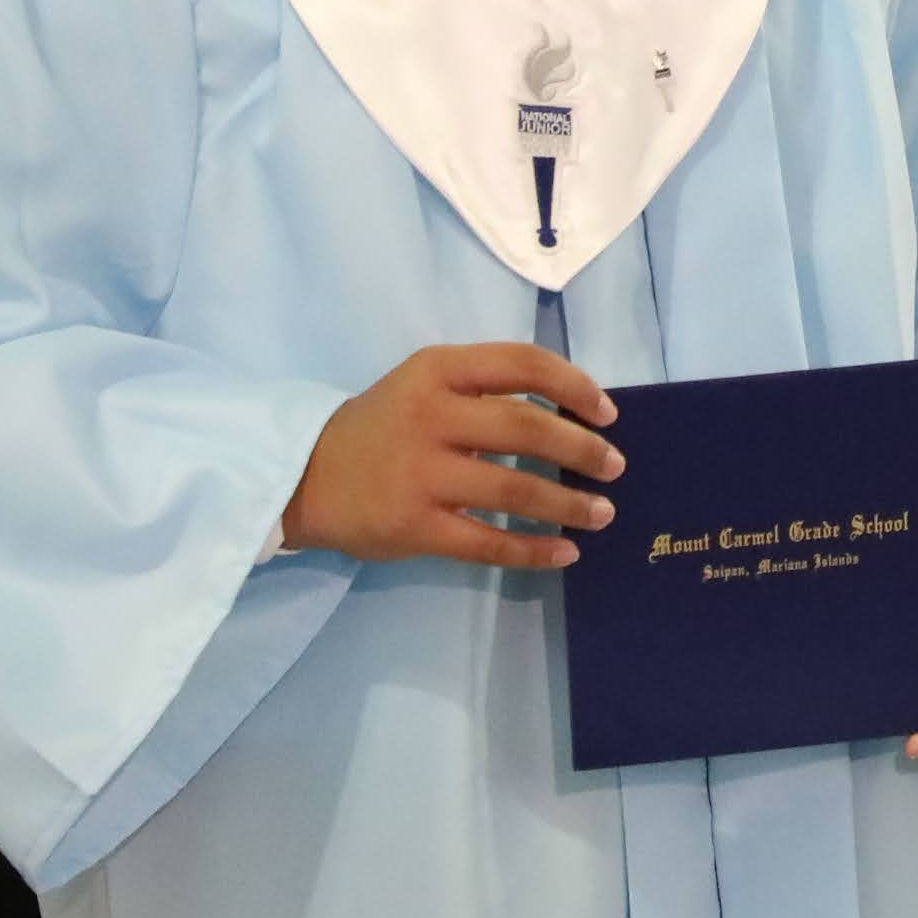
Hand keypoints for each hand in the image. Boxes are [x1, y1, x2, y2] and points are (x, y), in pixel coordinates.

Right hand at [286, 344, 623, 570]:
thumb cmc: (379, 427)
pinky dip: (533, 550)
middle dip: (581, 449)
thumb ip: (481, 391)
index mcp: (436, 371)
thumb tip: (569, 416)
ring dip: (567, 504)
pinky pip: (488, 544)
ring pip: (513, 491)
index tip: (605, 413)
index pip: (521, 364)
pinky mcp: (415, 526)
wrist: (303, 476)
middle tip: (614, 467)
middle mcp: (430, 417)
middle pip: (524, 428)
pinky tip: (565, 553)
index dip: (573, 386)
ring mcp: (421, 474)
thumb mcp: (422, 385)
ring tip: (602, 513)